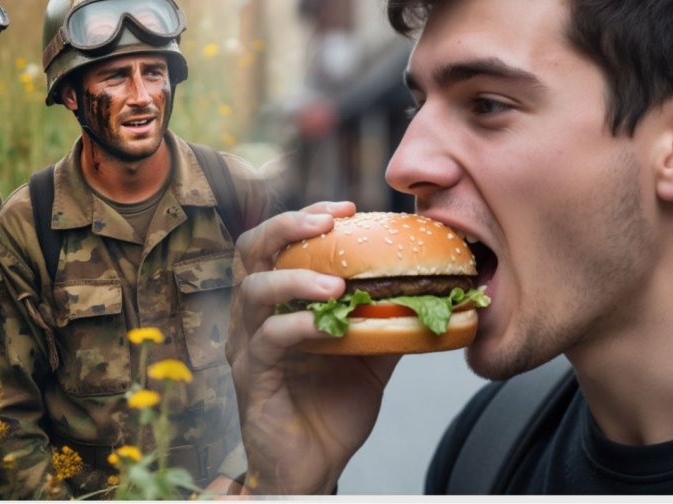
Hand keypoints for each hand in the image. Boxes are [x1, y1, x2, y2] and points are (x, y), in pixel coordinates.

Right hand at [227, 201, 401, 494]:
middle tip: (328, 222)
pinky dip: (299, 325)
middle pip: (249, 251)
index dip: (305, 216)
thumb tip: (424, 291)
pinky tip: (328, 326)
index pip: (275, 242)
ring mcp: (248, 345)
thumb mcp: (368, 354)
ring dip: (296, 277)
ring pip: (254, 291)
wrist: (314, 464)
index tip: (346, 208)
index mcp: (276, 302)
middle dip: (287, 226)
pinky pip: (269, 339)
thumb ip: (384, 320)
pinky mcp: (253, 377)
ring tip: (336, 283)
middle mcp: (253, 316)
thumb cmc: (332, 406)